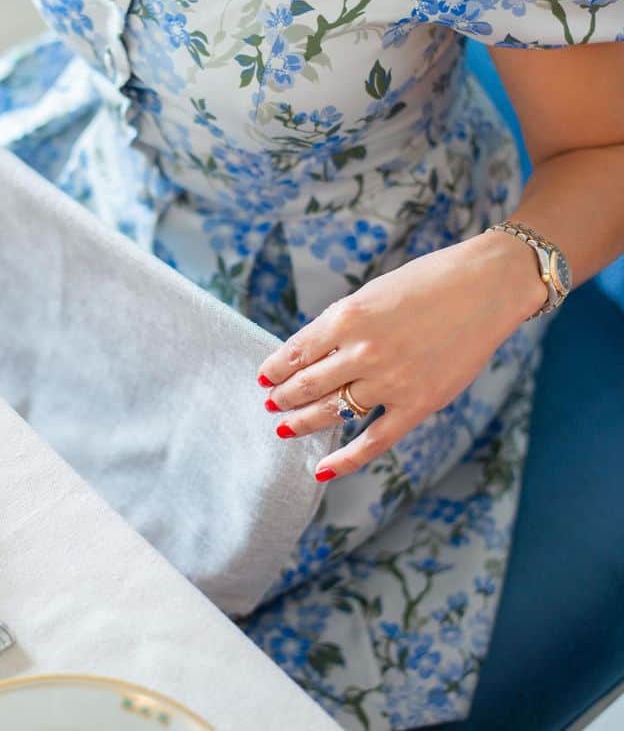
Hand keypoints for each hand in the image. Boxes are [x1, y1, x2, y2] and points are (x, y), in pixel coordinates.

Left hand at [256, 231, 547, 480]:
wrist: (485, 288)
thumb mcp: (371, 293)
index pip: (297, 351)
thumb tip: (313, 352)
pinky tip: (321, 469)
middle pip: (308, 384)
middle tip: (271, 403)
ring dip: (303, 421)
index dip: (276, 367)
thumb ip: (343, 324)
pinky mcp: (418, 404)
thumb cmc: (428, 282)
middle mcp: (362, 351)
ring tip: (285, 426)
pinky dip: (345, 460)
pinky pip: (373, 441)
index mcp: (346, 316)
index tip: (265, 377)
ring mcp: (390, 381)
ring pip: (332, 412)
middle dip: (283, 396)